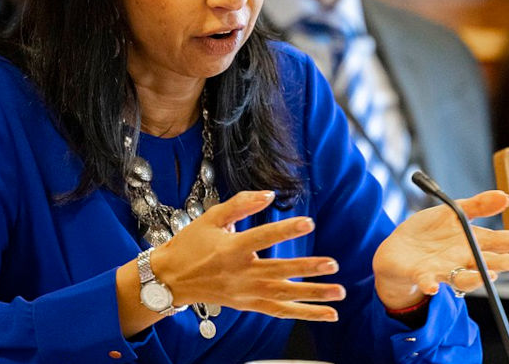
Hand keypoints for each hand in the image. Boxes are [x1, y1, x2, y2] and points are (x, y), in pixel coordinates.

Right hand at [151, 190, 345, 321]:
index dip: (286, 230)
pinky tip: (327, 313)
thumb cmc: (190, 245)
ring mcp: (245, 292)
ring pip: (284, 296)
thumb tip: (269, 195)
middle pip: (278, 271)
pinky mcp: (248, 304)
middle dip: (307, 269)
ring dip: (313, 296)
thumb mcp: (211, 218)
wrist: (170, 279)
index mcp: (232, 249)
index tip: (308, 223)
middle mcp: (241, 273)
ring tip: (338, 292)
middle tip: (332, 264)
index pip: (263, 237)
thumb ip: (241, 204)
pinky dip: (305, 314)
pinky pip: (280, 312)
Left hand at [371, 190, 508, 309]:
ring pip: (464, 276)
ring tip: (492, 274)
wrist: (396, 250)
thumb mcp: (453, 212)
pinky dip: (431, 284)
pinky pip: (428, 281)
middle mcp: (463, 259)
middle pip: (488, 262)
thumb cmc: (428, 233)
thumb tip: (507, 196)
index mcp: (473, 241)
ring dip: (476, 276)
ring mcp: (444, 269)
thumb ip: (478, 205)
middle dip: (504, 263)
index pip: (505, 240)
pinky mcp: (421, 274)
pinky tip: (433, 286)